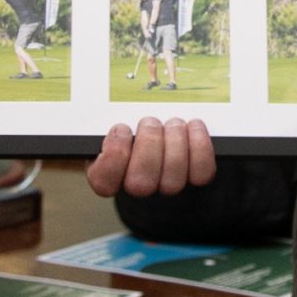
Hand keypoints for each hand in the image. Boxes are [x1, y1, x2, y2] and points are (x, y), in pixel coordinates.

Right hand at [84, 117, 215, 199]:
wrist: (163, 126)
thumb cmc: (131, 123)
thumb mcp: (107, 120)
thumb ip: (94, 118)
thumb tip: (95, 111)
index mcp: (107, 174)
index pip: (104, 183)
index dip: (114, 156)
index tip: (121, 128)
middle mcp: (138, 185)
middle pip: (141, 183)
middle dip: (149, 144)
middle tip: (150, 121)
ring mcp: (167, 184)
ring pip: (173, 179)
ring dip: (174, 142)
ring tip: (173, 123)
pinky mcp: (195, 176)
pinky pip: (201, 173)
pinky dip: (199, 146)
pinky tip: (193, 125)